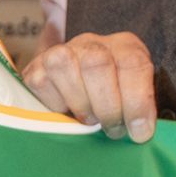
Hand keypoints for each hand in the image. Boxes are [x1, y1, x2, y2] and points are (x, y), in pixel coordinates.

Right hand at [21, 32, 157, 140]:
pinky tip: (67, 113)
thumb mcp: (135, 99)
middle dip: (107, 107)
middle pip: (97, 63)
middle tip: (113, 130)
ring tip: (90, 121)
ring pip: (64, 67)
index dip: (137, 101)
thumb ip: (140, 110)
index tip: (139, 133)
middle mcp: (92, 44)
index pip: (133, 63)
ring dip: (80, 104)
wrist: (82, 91)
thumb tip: (140, 132)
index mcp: (125, 47)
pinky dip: (55, 104)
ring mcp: (61, 52)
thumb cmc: (113, 101)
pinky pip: (40, 82)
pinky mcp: (36, 68)